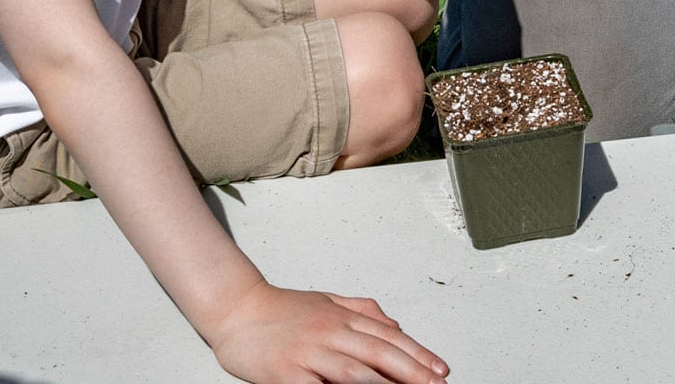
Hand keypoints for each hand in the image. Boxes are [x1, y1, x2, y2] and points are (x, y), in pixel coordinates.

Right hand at [206, 282, 447, 383]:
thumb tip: (395, 325)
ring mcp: (309, 352)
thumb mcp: (327, 302)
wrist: (234, 309)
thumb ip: (362, 312)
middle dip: (413, 373)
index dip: (418, 355)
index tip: (440, 371)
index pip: (390, 337)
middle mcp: (331, 332)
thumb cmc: (281, 309)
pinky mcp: (287, 372)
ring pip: (355, 372)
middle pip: (380, 354)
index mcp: (343, 317)